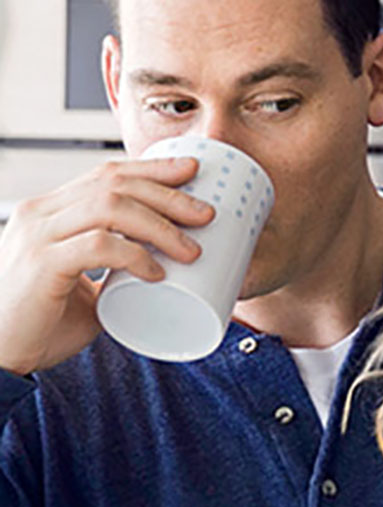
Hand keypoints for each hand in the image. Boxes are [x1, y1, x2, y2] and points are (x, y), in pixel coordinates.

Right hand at [0, 156, 214, 374]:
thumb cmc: (39, 324)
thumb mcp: (82, 287)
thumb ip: (112, 273)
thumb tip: (160, 273)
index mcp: (50, 212)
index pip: (105, 174)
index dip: (152, 169)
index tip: (192, 171)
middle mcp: (41, 214)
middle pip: (114, 184)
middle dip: (167, 194)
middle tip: (205, 213)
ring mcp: (38, 236)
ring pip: (110, 207)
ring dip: (159, 225)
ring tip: (191, 249)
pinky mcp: (42, 264)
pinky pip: (98, 245)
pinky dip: (135, 255)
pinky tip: (157, 273)